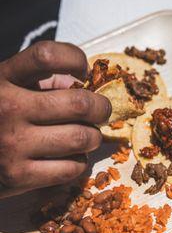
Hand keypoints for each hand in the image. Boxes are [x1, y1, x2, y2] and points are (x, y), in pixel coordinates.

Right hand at [0, 41, 110, 197]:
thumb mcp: (4, 88)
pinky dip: (79, 163)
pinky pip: (70, 168)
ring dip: (92, 138)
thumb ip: (40, 81)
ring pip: (80, 138)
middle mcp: (7, 108)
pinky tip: (71, 158)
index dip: (75, 59)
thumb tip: (82, 85)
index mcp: (2, 79)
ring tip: (87, 137)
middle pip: (79, 103)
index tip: (83, 71)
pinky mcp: (18, 177)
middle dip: (101, 108)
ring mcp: (12, 145)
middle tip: (101, 112)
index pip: (47, 55)